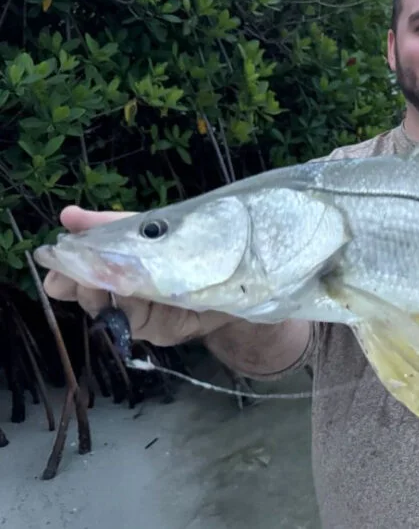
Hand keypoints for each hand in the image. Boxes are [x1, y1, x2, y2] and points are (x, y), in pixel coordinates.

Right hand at [42, 205, 236, 346]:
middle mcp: (122, 299)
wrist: (236, 272)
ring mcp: (141, 318)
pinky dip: (139, 306)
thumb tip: (68, 215)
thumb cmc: (188, 246)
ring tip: (113, 278)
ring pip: (114, 312)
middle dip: (84, 287)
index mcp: (113, 272)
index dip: (64, 278)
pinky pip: (143, 321)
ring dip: (112, 294)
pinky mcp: (162, 331)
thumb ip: (108, 224)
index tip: (54, 275)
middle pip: (91, 299)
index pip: (76, 280)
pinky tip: (137, 292)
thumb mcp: (148, 229)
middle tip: (82, 278)